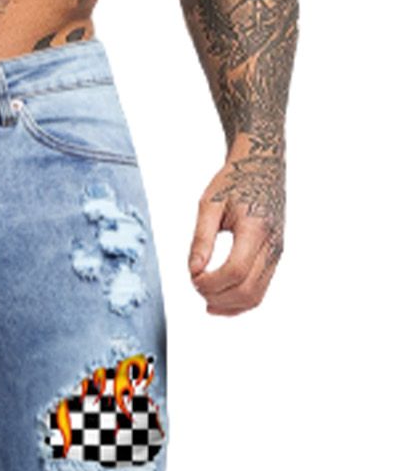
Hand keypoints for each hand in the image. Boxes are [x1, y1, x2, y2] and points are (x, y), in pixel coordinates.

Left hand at [187, 139, 285, 316]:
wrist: (262, 165)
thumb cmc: (234, 180)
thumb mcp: (209, 204)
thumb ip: (201, 239)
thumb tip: (194, 270)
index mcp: (256, 227)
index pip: (235, 270)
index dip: (210, 282)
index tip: (192, 276)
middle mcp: (272, 244)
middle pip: (246, 290)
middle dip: (216, 296)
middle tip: (196, 284)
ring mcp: (277, 253)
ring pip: (255, 297)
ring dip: (227, 305)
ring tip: (205, 298)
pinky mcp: (275, 258)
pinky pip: (259, 291)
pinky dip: (238, 302)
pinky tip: (218, 300)